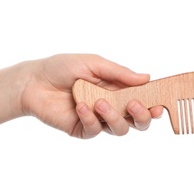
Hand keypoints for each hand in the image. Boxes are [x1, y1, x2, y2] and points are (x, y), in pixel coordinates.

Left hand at [20, 54, 163, 137]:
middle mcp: (111, 106)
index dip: (154, 103)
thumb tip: (147, 78)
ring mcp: (98, 119)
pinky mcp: (83, 129)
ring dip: (114, 116)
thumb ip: (119, 73)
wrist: (33, 81)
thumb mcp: (93, 63)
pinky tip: (80, 105)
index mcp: (118, 89)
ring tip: (100, 102)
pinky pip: (95, 130)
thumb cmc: (62, 67)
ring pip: (120, 129)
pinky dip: (90, 118)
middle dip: (142, 116)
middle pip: (137, 121)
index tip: (160, 103)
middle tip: (135, 105)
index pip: (143, 99)